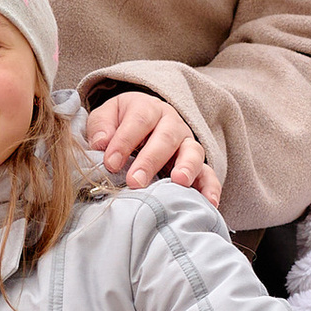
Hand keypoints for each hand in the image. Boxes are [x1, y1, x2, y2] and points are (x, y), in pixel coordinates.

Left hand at [85, 90, 219, 196]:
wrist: (139, 122)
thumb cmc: (119, 123)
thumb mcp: (106, 117)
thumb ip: (101, 127)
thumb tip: (101, 143)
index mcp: (147, 108)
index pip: (138, 121)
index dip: (124, 142)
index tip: (110, 163)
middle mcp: (171, 123)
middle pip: (166, 137)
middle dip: (150, 160)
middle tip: (135, 181)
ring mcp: (186, 143)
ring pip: (192, 151)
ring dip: (186, 167)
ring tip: (178, 182)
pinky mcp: (196, 163)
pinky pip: (208, 173)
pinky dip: (210, 187)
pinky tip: (208, 202)